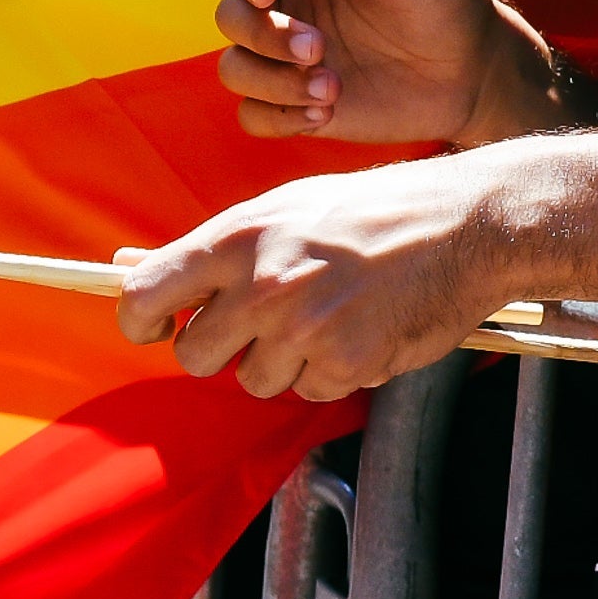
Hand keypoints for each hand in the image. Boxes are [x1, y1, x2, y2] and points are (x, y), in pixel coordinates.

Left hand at [115, 157, 514, 400]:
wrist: (464, 225)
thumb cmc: (371, 213)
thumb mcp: (283, 207)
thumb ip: (215, 247)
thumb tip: (132, 272)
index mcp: (237, 237)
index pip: (145, 295)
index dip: (142, 320)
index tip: (156, 327)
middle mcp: (263, 285)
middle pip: (194, 356)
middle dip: (220, 349)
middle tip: (259, 325)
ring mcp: (303, 329)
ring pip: (253, 380)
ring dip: (281, 361)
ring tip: (324, 317)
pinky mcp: (345, 364)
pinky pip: (309, 391)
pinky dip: (330, 372)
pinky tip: (358, 331)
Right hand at [213, 0, 552, 144]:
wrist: (475, 73)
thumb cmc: (450, 2)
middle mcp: (288, 8)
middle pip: (229, 16)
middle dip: (263, 34)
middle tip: (317, 48)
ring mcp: (287, 61)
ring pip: (234, 69)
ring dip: (271, 81)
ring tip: (329, 89)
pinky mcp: (296, 106)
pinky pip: (253, 115)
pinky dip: (277, 117)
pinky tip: (323, 114)